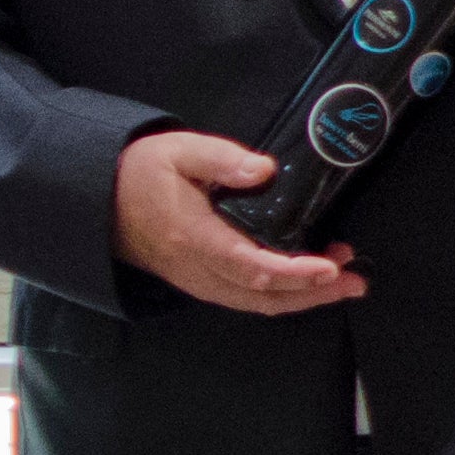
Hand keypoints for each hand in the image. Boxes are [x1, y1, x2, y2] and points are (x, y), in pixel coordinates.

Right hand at [112, 128, 368, 317]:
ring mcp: (198, 281)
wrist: (98, 201)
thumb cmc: (140, 172)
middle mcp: (198, 270)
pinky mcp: (201, 282)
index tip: (328, 266)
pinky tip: (306, 281)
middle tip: (355, 280)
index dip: (293, 272)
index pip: (250, 266)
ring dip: (303, 296)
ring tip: (343, 280)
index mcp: (193, 238)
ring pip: (257, 303)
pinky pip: (246, 299)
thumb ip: (222, 158)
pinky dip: (282, 295)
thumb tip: (265, 170)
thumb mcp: (178, 151)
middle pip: (263, 296)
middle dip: (313, 292)